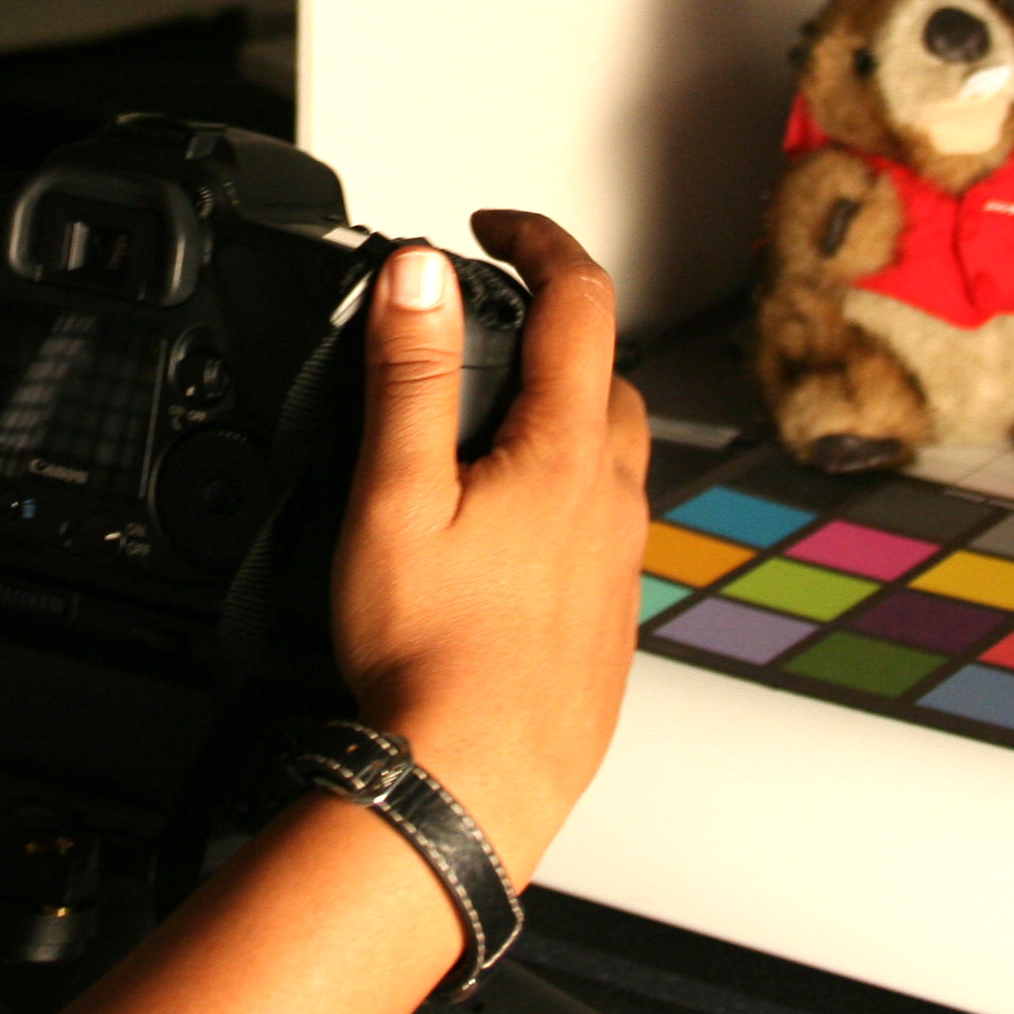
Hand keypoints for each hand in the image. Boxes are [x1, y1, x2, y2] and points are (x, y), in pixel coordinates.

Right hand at [330, 210, 647, 883]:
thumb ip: (411, 377)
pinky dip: (567, 489)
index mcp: (566, 452)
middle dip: (555, 325)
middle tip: (489, 318)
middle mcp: (612, 499)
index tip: (491, 225)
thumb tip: (422, 272)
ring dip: (567, 408)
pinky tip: (510, 528)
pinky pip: (604, 522)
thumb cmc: (433, 660)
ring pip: (614, 451)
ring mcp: (619, 562)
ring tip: (494, 418)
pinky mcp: (609, 616)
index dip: (536, 239)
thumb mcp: (395, 497)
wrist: (473, 788)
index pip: (579, 300)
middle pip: (608, 372)